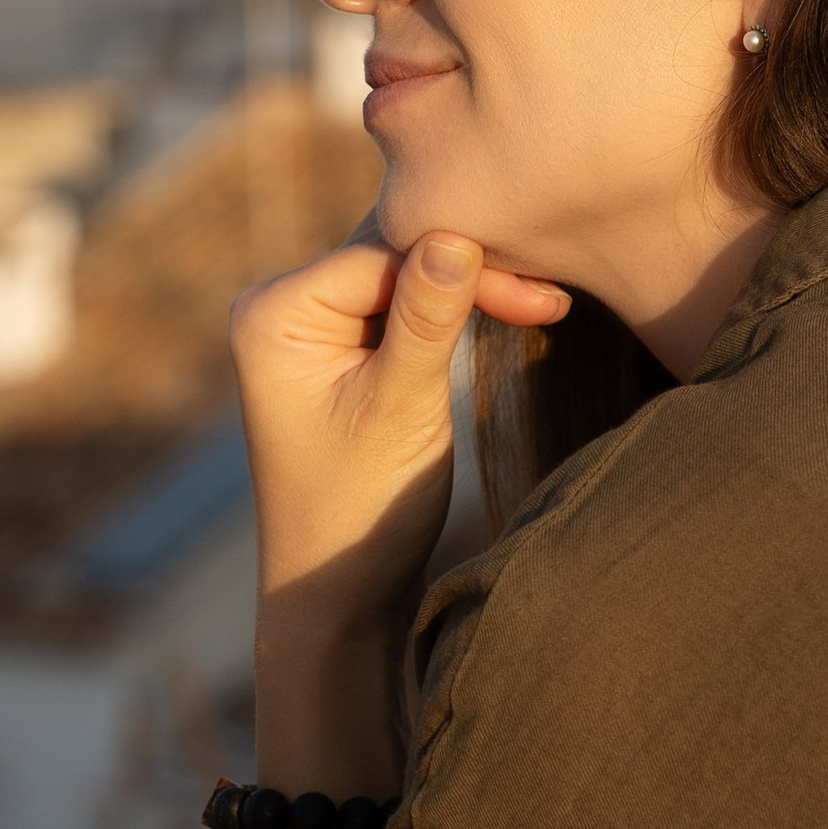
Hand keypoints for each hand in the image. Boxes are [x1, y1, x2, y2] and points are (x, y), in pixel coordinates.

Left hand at [229, 230, 567, 643]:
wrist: (338, 594)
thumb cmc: (360, 511)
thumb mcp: (400, 409)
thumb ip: (426, 320)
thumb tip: (455, 234)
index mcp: (273, 312)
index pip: (385, 252)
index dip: (465, 264)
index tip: (544, 292)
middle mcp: (281, 306)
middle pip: (392, 250)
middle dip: (472, 267)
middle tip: (553, 288)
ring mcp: (311, 326)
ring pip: (406, 273)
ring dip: (472, 285)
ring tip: (545, 299)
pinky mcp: (342, 347)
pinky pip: (405, 304)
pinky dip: (456, 308)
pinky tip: (515, 309)